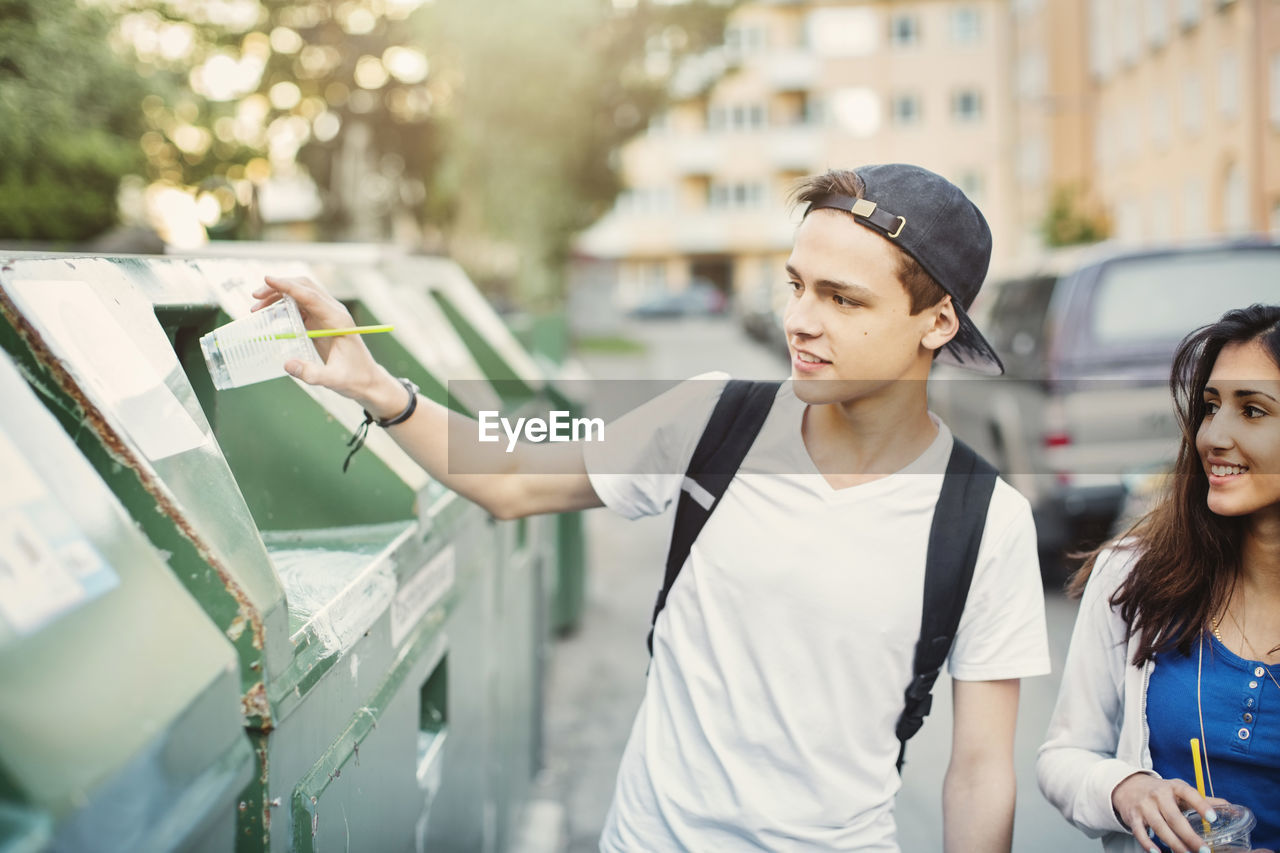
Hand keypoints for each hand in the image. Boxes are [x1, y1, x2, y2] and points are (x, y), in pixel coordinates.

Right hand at [251, 276, 401, 415]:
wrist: (366, 380)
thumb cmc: (354, 378)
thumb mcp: (334, 380)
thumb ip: (312, 373)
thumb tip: (287, 364)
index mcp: (338, 320)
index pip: (311, 296)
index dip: (288, 286)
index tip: (267, 279)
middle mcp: (333, 312)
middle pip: (304, 287)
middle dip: (279, 287)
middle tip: (255, 297)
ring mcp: (327, 315)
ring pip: (300, 295)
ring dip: (278, 296)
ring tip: (256, 309)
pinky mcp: (321, 322)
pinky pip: (300, 307)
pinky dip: (282, 306)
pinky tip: (268, 316)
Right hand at [1111, 773, 1225, 852]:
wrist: (1128, 786)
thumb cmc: (1160, 792)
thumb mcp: (1179, 790)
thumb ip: (1202, 800)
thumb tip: (1230, 806)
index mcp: (1173, 787)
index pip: (1189, 794)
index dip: (1201, 805)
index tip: (1213, 818)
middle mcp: (1158, 795)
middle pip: (1175, 818)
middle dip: (1190, 836)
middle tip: (1204, 850)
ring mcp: (1144, 806)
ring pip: (1160, 827)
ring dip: (1174, 844)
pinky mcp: (1133, 817)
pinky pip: (1139, 832)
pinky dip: (1148, 844)